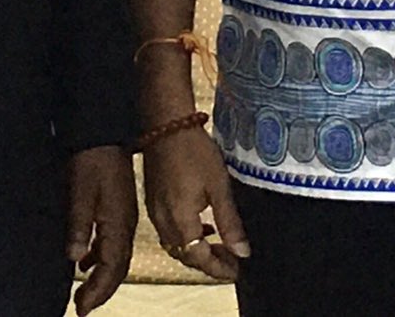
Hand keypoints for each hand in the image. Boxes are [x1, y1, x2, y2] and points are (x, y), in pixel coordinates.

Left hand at [65, 145, 137, 312]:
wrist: (104, 130)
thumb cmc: (91, 159)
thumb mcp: (80, 192)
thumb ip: (79, 226)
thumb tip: (75, 258)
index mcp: (118, 223)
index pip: (111, 268)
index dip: (97, 291)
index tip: (81, 309)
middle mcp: (126, 224)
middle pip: (118, 267)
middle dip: (101, 290)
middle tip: (82, 306)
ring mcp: (124, 215)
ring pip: (117, 256)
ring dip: (101, 275)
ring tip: (83, 289)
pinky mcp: (119, 207)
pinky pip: (113, 241)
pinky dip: (101, 257)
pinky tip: (86, 258)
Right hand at [141, 124, 249, 282]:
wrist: (166, 124)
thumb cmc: (195, 151)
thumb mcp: (219, 186)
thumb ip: (229, 222)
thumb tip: (242, 252)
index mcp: (180, 221)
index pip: (200, 259)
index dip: (219, 268)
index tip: (237, 271)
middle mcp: (164, 222)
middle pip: (186, 256)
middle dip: (209, 263)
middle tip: (231, 260)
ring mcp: (155, 212)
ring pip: (176, 246)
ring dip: (197, 251)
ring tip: (220, 245)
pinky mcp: (153, 202)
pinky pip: (169, 231)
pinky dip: (186, 237)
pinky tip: (201, 225)